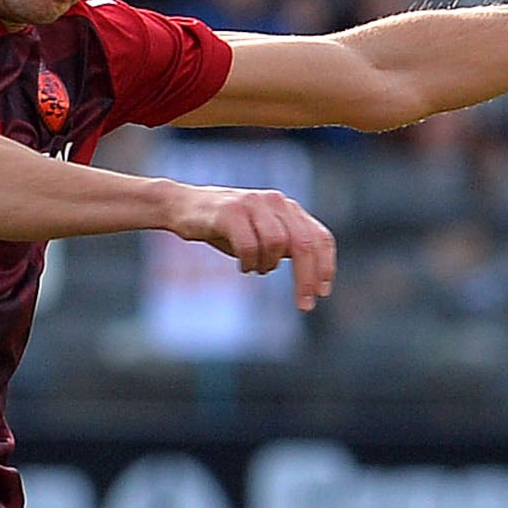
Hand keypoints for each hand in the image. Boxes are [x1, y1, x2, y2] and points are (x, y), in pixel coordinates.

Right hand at [171, 185, 337, 310]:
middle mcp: (276, 202)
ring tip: (254, 268)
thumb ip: (284, 246)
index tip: (322, 292)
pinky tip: (243, 266)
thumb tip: (310, 273)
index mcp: (288, 208)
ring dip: (267, 266)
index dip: (325, 266)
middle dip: (307, 279)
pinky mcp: (230, 211)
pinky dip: (248, 262)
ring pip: (276, 245)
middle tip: (304, 305)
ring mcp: (253, 203)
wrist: (182, 206)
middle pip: (304, 244)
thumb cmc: (224, 226)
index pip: (319, 237)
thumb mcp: (260, 234)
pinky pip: (249, 245)